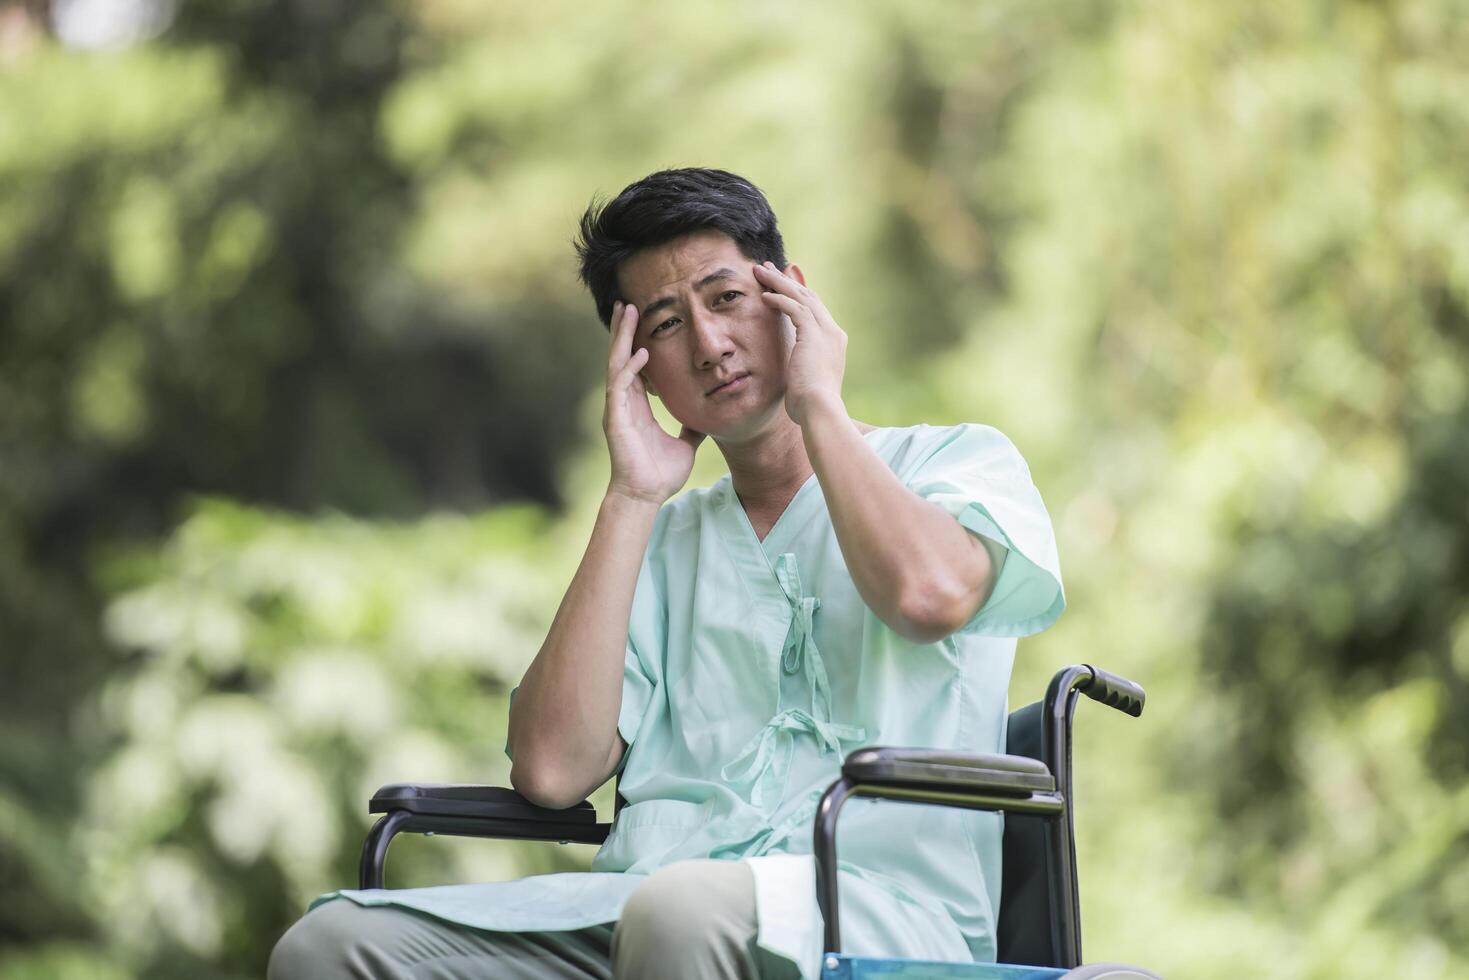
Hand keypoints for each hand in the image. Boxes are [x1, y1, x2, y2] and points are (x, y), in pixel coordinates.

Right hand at [603, 300, 705, 503]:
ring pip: (617, 363)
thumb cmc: (661, 473)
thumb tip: (704, 416)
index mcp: (638, 405)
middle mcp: (624, 401)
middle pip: (621, 356)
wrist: (646, 496)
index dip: (635, 341)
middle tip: (627, 303)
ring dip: (622, 337)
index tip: (640, 318)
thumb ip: (692, 427)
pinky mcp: (615, 419)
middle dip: (624, 330)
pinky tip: (642, 352)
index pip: (635, 364)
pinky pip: (622, 386)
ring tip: (626, 312)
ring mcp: (617, 408)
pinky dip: (631, 368)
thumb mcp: (685, 443)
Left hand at [752, 261, 846, 426]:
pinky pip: (794, 308)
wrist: (820, 411)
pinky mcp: (813, 334)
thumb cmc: (810, 406)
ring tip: (759, 272)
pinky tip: (764, 295)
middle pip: (808, 296)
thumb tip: (795, 376)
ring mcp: (826, 332)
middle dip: (786, 280)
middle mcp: (833, 332)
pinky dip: (779, 299)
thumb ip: (800, 369)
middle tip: (767, 268)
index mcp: (833, 342)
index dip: (797, 294)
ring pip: (800, 296)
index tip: (780, 284)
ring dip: (778, 282)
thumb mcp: (805, 382)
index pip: (815, 309)